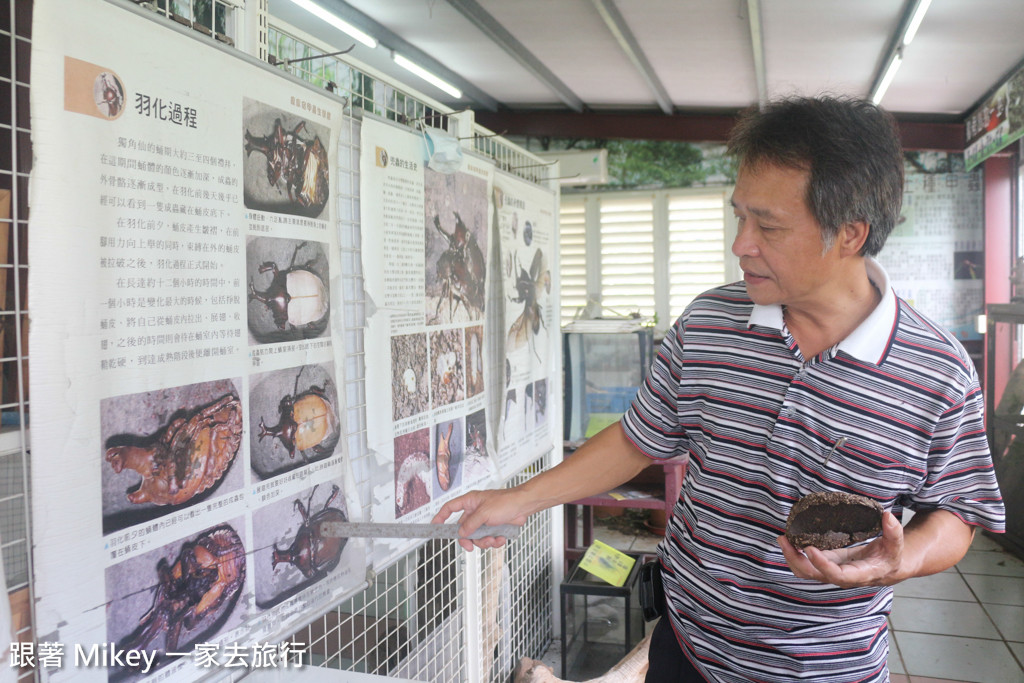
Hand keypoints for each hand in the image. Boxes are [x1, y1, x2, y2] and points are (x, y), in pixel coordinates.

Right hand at [431, 488, 528, 550]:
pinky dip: (494, 541)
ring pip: (476, 537)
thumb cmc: (506, 501)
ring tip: (493, 539)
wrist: (524, 506)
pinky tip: (500, 538)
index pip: (450, 508)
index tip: (434, 526)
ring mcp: (485, 520)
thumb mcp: (485, 513)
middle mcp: (476, 511)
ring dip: (484, 541)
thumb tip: (461, 532)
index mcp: (470, 502)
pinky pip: (488, 539)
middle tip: (470, 546)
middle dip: (469, 539)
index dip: (441, 517)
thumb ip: (471, 524)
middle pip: (464, 529)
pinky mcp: (494, 528)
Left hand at [777, 511, 905, 587]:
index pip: (837, 575)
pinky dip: (796, 554)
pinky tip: (790, 540)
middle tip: (784, 540)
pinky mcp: (827, 564)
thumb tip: (887, 516)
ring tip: (782, 539)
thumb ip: (894, 532)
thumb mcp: (896, 544)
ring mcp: (832, 571)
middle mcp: (843, 576)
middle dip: (797, 560)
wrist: (888, 566)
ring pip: (807, 571)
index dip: (822, 565)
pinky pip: (807, 565)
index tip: (809, 549)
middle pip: (815, 575)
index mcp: (860, 574)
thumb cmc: (891, 556)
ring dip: (792, 557)